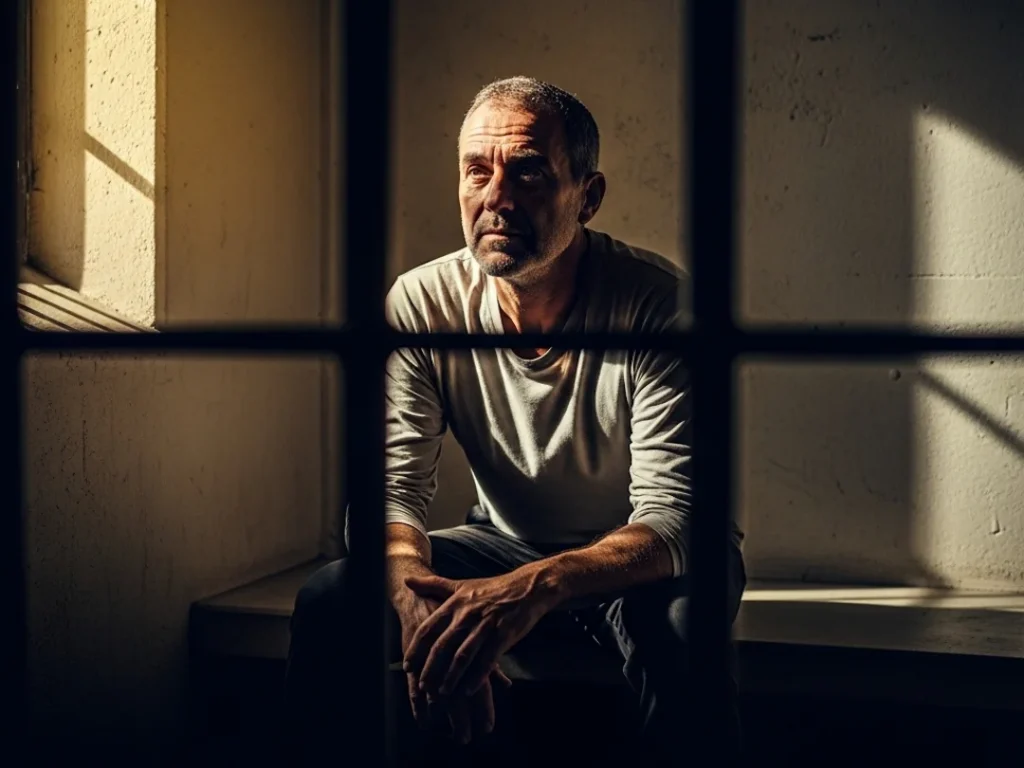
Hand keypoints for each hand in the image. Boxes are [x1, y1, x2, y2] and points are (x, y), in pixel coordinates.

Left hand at [403, 570, 556, 699]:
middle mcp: (467, 615)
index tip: (407, 665)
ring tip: (443, 693)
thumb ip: (433, 584)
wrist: (527, 588)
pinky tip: (469, 690)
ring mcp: (486, 626)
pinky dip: (477, 677)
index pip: (429, 628)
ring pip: (463, 655)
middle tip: (422, 686)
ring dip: (451, 677)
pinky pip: (487, 660)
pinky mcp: (503, 635)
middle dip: (430, 668)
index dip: (416, 648)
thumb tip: (407, 580)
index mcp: (455, 603)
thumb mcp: (461, 584)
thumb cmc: (492, 588)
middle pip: (443, 645)